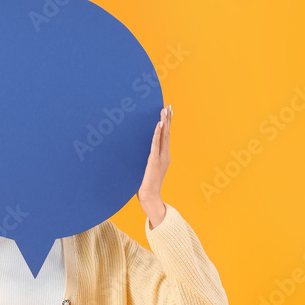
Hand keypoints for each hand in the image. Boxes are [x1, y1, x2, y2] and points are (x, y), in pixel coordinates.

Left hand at [137, 103, 171, 221]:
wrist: (150, 198)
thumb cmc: (145, 187)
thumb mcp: (146, 170)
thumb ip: (145, 161)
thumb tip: (135, 154)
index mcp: (163, 158)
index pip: (166, 137)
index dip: (167, 124)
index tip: (168, 113)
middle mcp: (165, 156)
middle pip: (167, 133)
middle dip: (168, 119)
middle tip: (169, 106)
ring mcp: (161, 158)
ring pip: (164, 136)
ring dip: (164, 122)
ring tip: (165, 110)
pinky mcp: (154, 161)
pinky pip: (156, 144)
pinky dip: (158, 133)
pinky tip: (159, 124)